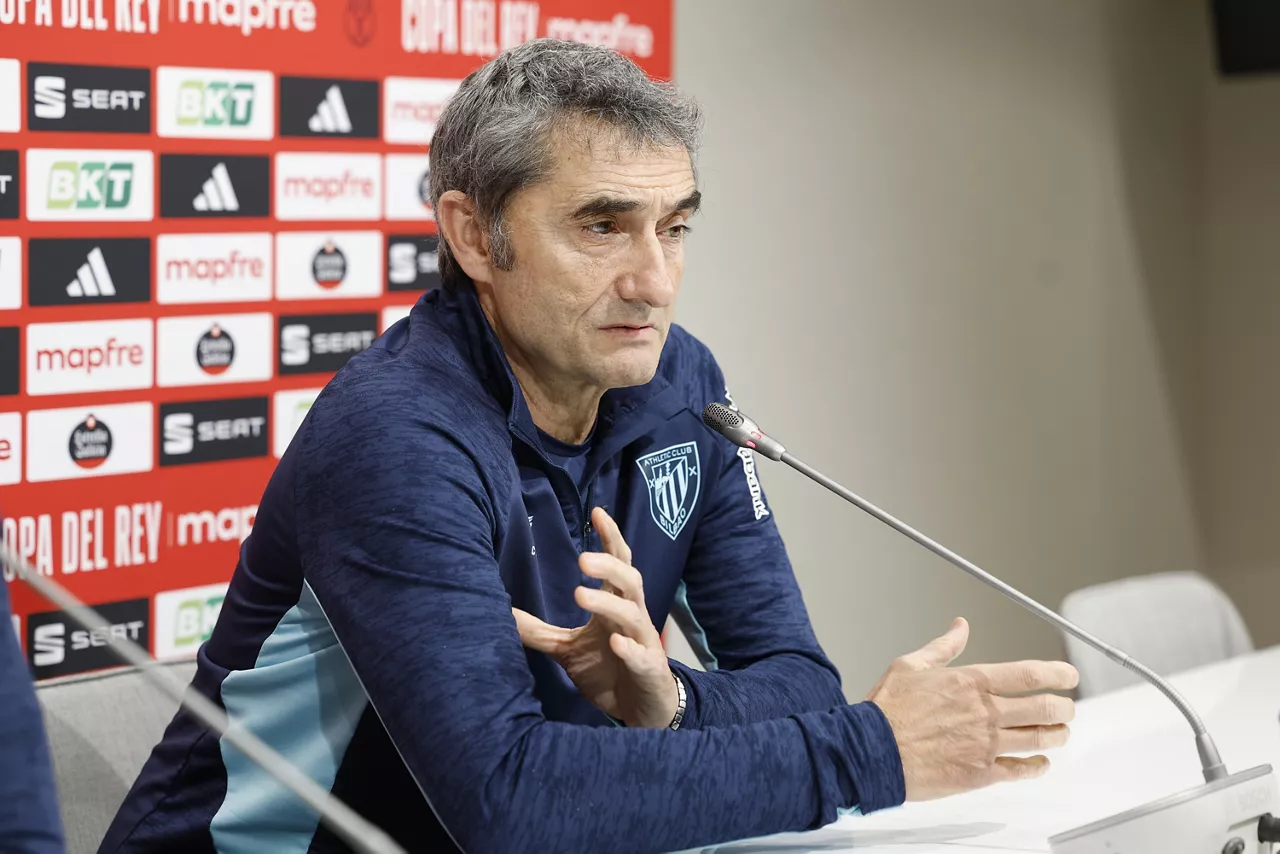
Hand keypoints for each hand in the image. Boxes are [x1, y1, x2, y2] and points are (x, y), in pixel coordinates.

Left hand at [512, 507, 678, 728]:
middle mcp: (633, 618)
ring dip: (609, 604)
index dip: (611, 538)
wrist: (642, 710)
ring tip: (580, 594)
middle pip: (630, 581)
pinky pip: (641, 656)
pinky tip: (615, 645)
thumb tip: (502, 615)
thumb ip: (541, 632)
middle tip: (582, 560)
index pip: (618, 563)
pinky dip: (629, 649)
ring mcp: (643, 643)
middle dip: (609, 567)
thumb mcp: (568, 651)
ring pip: (633, 615)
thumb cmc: (608, 671)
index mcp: (616, 606)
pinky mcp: (648, 670)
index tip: (597, 512)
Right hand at [866, 617, 1077, 800]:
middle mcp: (985, 713)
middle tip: (1067, 708)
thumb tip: (960, 626)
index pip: (1030, 674)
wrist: (872, 750)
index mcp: (971, 683)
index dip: (1058, 674)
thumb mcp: (911, 665)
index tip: (1070, 676)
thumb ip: (943, 647)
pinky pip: (1021, 770)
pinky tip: (1041, 763)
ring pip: (1039, 740)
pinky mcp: (980, 774)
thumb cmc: (887, 709)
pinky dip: (1037, 767)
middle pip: (1045, 708)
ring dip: (1057, 735)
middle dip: (1064, 707)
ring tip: (1061, 733)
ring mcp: (986, 745)